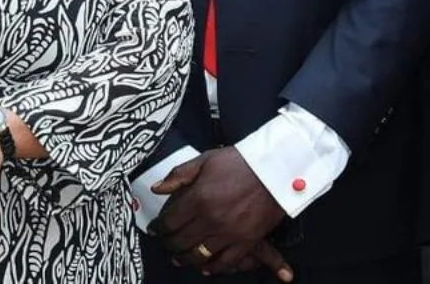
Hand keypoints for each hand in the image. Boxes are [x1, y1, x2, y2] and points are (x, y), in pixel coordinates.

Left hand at [149, 148, 289, 279]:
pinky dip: (213, 268)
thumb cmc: (239, 162)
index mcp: (198, 198)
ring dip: (186, 259)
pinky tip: (205, 268)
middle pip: (181, 240)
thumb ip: (178, 175)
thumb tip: (156, 189)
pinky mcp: (247, 241)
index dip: (159, 228)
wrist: (275, 171)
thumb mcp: (204, 160)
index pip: (170, 221)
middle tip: (164, 244)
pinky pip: (226, 262)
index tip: (154, 230)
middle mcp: (211, 219)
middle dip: (169, 245)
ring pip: (200, 254)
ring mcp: (229, 233)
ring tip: (178, 258)